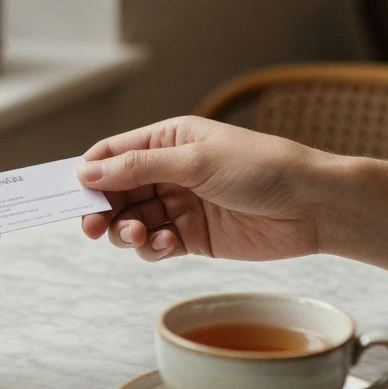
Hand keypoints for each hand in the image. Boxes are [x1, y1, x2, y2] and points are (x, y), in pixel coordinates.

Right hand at [77, 116, 333, 261]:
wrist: (314, 206)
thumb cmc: (263, 168)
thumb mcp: (196, 161)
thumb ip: (138, 167)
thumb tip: (86, 173)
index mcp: (168, 140)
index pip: (112, 154)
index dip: (89, 174)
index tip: (73, 196)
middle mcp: (169, 171)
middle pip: (116, 192)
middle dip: (102, 209)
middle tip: (94, 228)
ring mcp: (180, 205)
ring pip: (132, 221)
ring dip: (127, 230)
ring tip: (140, 235)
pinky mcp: (193, 237)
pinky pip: (155, 244)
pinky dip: (151, 248)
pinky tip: (165, 245)